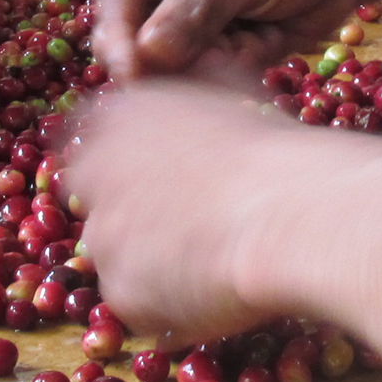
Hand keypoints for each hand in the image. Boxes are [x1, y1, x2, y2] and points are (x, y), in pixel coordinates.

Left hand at [62, 80, 328, 346]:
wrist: (291, 213)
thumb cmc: (276, 149)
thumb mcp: (230, 92)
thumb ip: (192, 92)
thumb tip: (196, 75)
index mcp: (117, 117)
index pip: (90, 142)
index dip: (124, 167)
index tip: (156, 183)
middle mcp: (94, 173)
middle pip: (97, 202)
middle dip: (131, 217)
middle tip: (184, 228)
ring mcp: (103, 236)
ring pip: (119, 258)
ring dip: (152, 263)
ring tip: (213, 261)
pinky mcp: (120, 291)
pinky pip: (141, 304)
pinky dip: (171, 306)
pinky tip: (215, 291)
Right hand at [89, 0, 371, 82]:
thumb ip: (194, 11)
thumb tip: (146, 54)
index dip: (118, 38)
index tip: (132, 74)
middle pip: (134, 36)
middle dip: (165, 59)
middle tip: (209, 60)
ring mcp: (187, 14)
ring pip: (169, 62)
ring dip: (204, 65)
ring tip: (246, 43)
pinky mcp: (215, 42)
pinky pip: (206, 73)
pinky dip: (232, 69)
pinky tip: (263, 42)